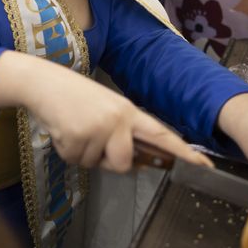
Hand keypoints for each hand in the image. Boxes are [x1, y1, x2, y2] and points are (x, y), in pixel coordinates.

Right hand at [0, 53, 207, 171]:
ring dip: (82, 154)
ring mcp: (98, 127)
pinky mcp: (77, 136)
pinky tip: (63, 130)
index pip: (161, 134)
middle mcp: (118, 119)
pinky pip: (76, 160)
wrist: (43, 83)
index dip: (183, 152)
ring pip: (95, 164)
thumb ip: (123, 132)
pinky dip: (66, 151)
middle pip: (124, 164)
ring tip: (74, 129)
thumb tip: (133, 163)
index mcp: (129, 111)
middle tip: (92, 141)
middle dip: (107, 161)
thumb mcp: (106, 109)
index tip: (204, 165)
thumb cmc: (75, 97)